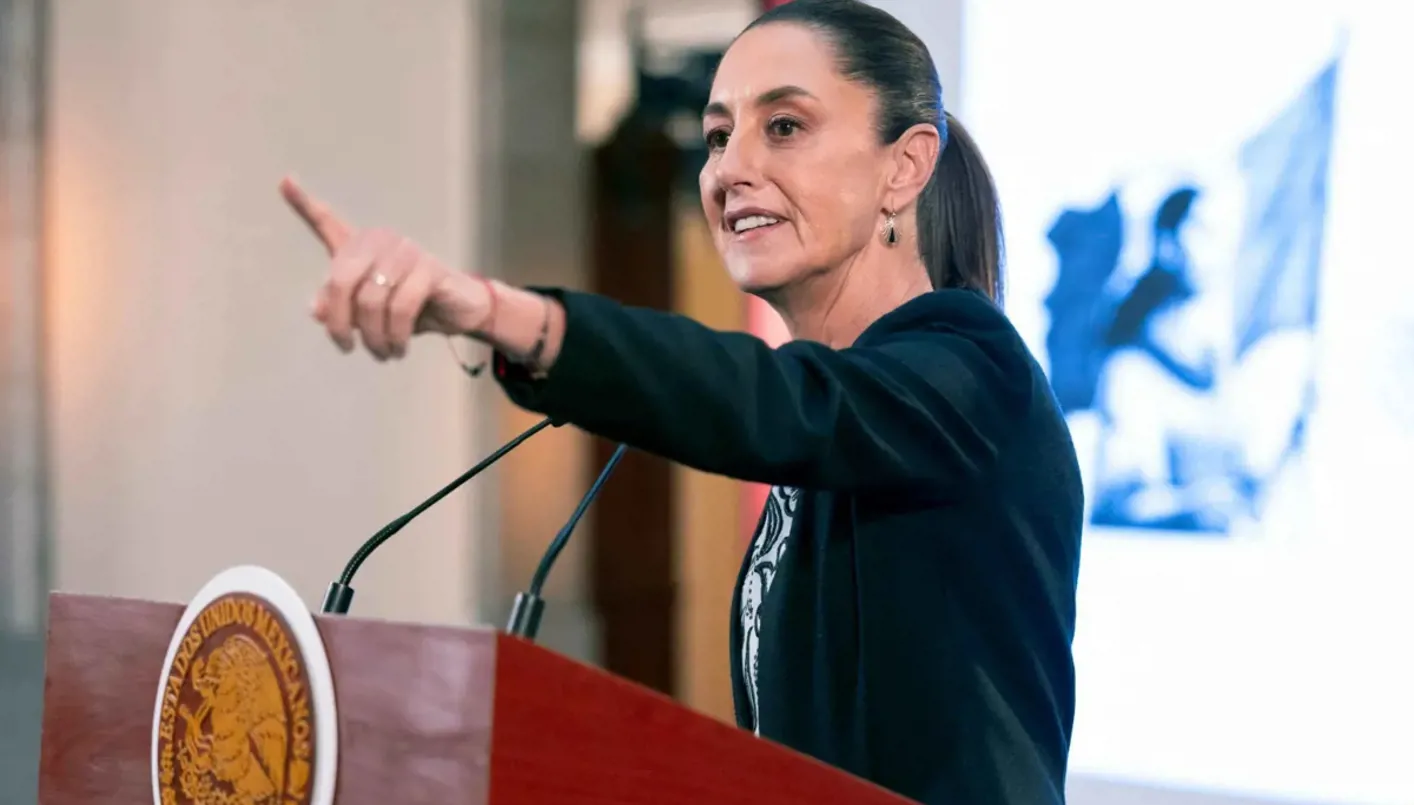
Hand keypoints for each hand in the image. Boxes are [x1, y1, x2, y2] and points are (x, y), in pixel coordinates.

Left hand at [279, 176, 490, 359]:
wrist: (457, 310)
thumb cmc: (409, 307)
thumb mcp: (367, 312)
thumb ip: (339, 307)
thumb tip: (316, 311)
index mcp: (359, 246)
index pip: (327, 221)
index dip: (303, 203)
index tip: (284, 181)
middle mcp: (379, 240)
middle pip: (340, 280)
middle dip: (339, 323)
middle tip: (347, 348)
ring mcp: (405, 251)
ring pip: (371, 301)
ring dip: (373, 337)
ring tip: (382, 354)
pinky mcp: (429, 269)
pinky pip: (400, 308)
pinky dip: (395, 336)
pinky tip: (397, 349)